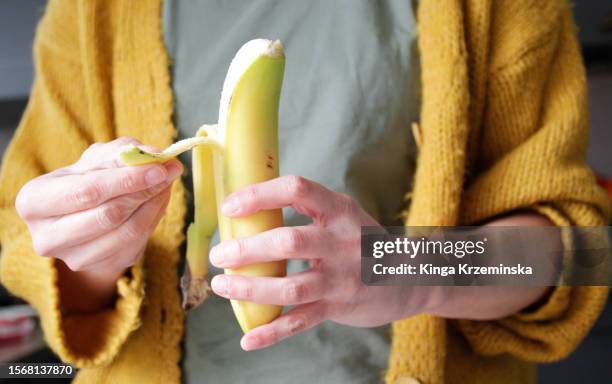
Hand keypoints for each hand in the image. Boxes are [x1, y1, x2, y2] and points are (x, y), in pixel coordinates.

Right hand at [15, 137, 181, 309]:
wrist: (83, 216)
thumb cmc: (86, 180)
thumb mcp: (96, 159)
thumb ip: (122, 153)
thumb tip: (154, 155)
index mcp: (33, 202)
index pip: (87, 191)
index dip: (126, 179)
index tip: (160, 166)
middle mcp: (47, 236)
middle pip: (108, 215)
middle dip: (144, 190)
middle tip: (170, 171)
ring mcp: (74, 258)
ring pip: (127, 231)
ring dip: (154, 203)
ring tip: (166, 182)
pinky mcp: (103, 266)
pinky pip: (137, 241)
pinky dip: (154, 217)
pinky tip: (159, 199)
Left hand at [209, 175, 443, 349]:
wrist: (409, 277)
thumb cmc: (362, 242)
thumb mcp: (343, 215)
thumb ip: (308, 210)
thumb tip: (252, 209)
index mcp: (339, 210)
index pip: (296, 190)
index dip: (259, 195)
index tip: (230, 207)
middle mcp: (342, 241)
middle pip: (289, 241)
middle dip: (247, 249)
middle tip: (220, 256)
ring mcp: (342, 276)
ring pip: (290, 286)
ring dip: (250, 289)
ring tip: (223, 286)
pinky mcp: (339, 305)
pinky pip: (301, 321)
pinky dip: (272, 332)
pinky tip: (248, 338)